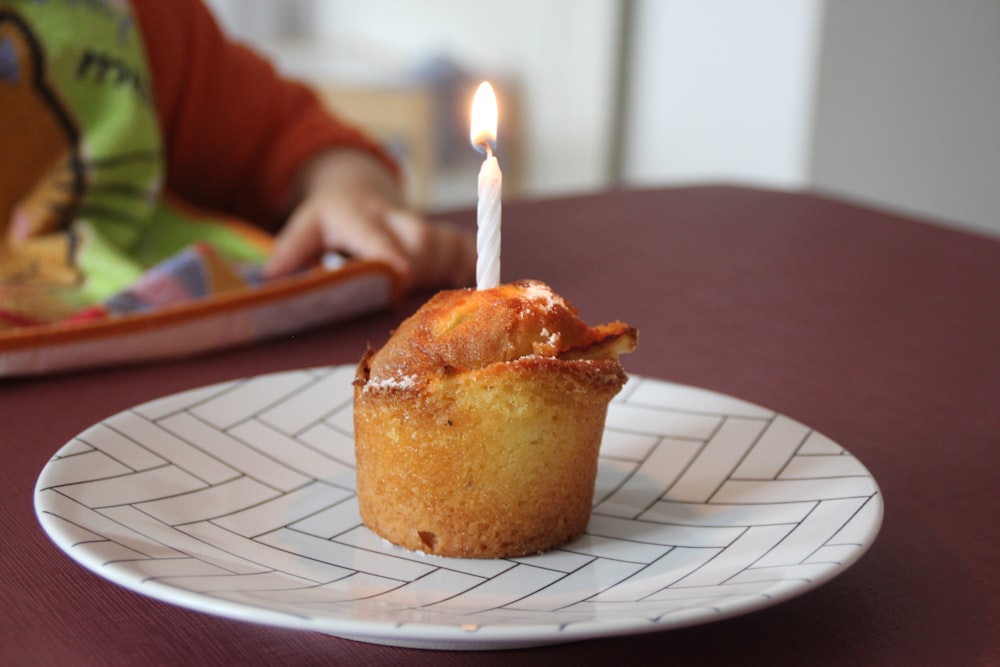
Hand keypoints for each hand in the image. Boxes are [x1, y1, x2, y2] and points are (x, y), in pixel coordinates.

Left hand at [264, 149, 474, 290]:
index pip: (381, 241)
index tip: (401, 280)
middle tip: (416, 298)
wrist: (357, 184)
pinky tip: (467, 280)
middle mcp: (395, 219)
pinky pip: (463, 245)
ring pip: (446, 244)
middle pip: (421, 243)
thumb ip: (291, 250)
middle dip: (424, 269)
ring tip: (443, 295)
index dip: (394, 261)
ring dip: (448, 270)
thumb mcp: (304, 226)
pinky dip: (468, 262)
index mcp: (360, 218)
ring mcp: (420, 224)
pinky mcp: (439, 231)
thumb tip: (271, 277)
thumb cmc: (330, 217)